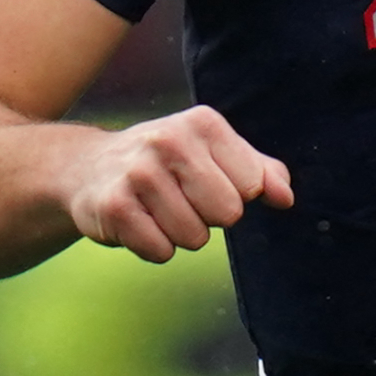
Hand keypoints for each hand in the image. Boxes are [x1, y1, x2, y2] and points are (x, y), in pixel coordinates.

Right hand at [64, 106, 293, 262]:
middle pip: (228, 213)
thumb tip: (285, 199)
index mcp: (203, 123)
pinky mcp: (114, 207)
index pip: (253, 185)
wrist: (90, 168)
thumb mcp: (217, 153)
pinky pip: (161, 252)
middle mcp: (169, 141)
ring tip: (159, 209)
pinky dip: (155, 247)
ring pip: (195, 237)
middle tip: (184, 199)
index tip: (210, 182)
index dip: (237, 194)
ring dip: (181, 234)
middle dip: (211, 217)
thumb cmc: (170, 163)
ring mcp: (138, 174)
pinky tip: (138, 222)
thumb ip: (262, 172)